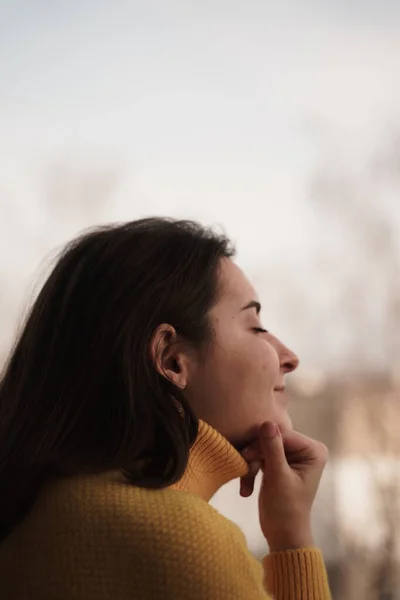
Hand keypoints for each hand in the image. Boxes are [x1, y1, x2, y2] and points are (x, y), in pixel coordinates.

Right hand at [240, 422, 327, 550]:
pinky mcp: (280, 462)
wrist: (282, 534)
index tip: (246, 455)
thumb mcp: (278, 477)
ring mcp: (292, 455)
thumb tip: (267, 422)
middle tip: (244, 468)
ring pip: (263, 447)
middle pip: (272, 438)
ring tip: (245, 483)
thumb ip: (273, 449)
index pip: (282, 434)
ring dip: (252, 463)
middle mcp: (306, 449)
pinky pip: (261, 455)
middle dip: (256, 454)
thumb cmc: (285, 509)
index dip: (262, 442)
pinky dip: (252, 468)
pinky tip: (246, 488)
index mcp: (313, 450)